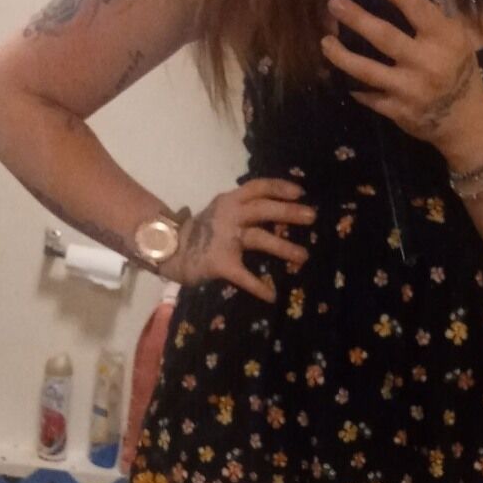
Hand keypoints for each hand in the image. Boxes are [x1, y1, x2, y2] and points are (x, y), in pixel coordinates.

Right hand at [171, 179, 315, 300]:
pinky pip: (244, 276)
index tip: (300, 193)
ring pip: (259, 238)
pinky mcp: (220, 262)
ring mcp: (224, 238)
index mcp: (230, 200)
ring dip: (284, 248)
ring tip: (303, 258)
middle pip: (263, 209)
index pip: (258, 187)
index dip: (280, 188)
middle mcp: (229, 215)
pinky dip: (258, 286)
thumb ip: (245, 210)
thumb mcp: (222, 212)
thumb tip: (281, 214)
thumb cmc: (202, 232)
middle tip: (312, 217)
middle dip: (289, 212)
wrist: (170, 249)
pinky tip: (271, 295)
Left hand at [322, 0, 482, 153]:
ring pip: (367, 69)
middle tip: (334, 3)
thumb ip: (429, 18)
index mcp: (445, 39)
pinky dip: (354, 85)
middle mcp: (427, 63)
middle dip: (356, 18)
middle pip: (384, 36)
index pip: (416, 8)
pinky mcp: (398, 111)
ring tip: (325, 41)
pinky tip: (342, 74)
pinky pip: (368, 95)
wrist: (465, 119)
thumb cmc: (456, 69)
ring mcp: (411, 90)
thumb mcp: (455, 38)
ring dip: (341, 55)